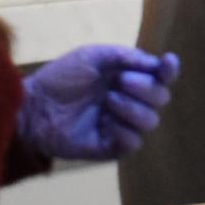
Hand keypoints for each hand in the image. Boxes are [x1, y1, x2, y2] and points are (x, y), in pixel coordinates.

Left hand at [17, 46, 178, 162]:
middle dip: (145, 88)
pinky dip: (123, 130)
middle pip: (161, 98)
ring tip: (106, 103)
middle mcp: (130, 102)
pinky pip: (134, 142)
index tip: (167, 63)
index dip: (169, 71)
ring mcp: (122, 126)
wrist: (35, 105)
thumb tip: (157, 64)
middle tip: (120, 82)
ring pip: (151, 121)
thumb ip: (126, 57)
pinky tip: (103, 123)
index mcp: (129, 79)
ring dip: (131, 108)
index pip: (160, 77)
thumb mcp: (93, 56)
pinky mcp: (112, 147)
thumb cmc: (61, 78)